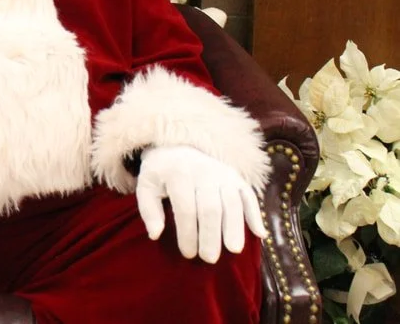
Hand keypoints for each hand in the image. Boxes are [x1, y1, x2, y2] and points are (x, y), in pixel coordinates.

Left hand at [135, 145, 265, 263]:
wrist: (178, 147)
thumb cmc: (160, 173)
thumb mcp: (146, 186)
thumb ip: (148, 210)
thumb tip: (155, 235)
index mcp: (178, 174)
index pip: (186, 209)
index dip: (188, 233)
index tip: (188, 254)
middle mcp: (203, 171)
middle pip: (211, 208)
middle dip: (211, 235)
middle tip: (209, 259)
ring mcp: (222, 173)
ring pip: (232, 203)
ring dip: (235, 228)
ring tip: (233, 250)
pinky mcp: (236, 176)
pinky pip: (248, 195)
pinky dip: (255, 214)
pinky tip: (260, 234)